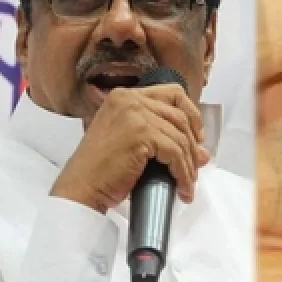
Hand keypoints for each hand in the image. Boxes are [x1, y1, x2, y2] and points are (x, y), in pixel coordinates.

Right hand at [50, 84, 208, 213]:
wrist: (79, 189)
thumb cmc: (101, 170)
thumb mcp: (130, 141)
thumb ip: (161, 137)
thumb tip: (202, 151)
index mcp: (125, 96)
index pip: (171, 92)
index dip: (191, 113)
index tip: (197, 135)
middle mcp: (130, 99)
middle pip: (179, 114)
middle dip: (193, 141)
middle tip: (198, 161)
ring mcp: (135, 114)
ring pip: (179, 135)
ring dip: (189, 162)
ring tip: (190, 181)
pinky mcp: (141, 133)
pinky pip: (174, 151)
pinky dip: (183, 171)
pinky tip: (182, 186)